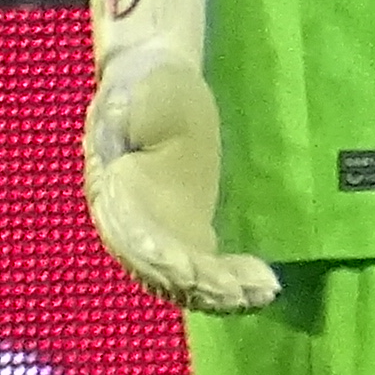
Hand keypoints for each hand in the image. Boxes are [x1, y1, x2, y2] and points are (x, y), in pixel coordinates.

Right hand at [79, 0, 278, 312]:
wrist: (157, 80)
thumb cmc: (143, 86)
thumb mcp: (131, 96)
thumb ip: (124, 122)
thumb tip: (120, 144)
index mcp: (112, 194)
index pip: (132, 239)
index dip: (159, 258)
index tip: (191, 269)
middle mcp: (132, 224)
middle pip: (160, 270)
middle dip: (199, 285)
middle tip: (241, 293)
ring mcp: (160, 231)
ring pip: (184, 278)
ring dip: (220, 293)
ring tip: (260, 294)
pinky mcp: (187, 230)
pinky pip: (205, 269)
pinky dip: (231, 283)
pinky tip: (262, 287)